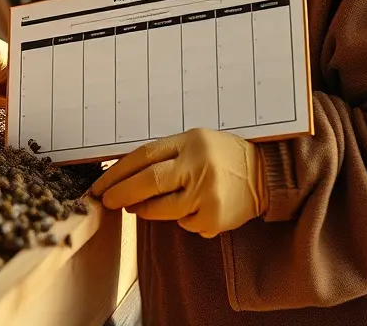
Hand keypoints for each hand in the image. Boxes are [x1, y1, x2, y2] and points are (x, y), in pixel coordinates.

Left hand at [90, 127, 267, 237]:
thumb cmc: (222, 156)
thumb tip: (123, 176)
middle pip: (148, 183)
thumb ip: (163, 156)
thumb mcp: (194, 142)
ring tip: (140, 206)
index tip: (100, 185)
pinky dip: (180, 219)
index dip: (116, 173)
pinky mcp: (215, 218)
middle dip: (121, 193)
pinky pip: (185, 223)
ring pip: (162, 209)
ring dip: (145, 210)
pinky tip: (191, 208)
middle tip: (107, 201)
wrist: (266, 174)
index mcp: (188, 142)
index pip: (142, 157)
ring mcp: (207, 194)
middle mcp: (198, 166)